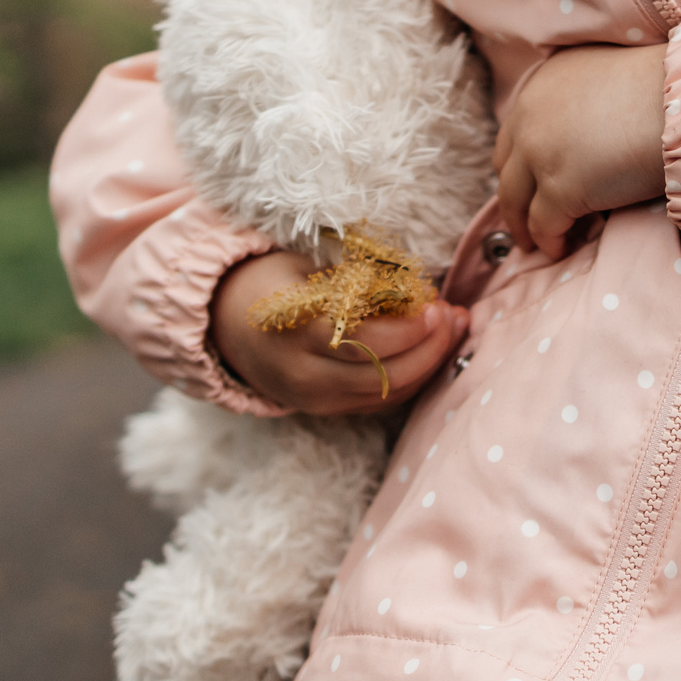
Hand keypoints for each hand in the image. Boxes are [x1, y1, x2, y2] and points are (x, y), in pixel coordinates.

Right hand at [211, 250, 469, 414]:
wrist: (227, 325)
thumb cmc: (276, 285)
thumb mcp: (306, 269)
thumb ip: (357, 282)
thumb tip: (420, 291)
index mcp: (294, 330)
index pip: (362, 339)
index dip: (406, 328)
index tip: (435, 304)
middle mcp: (302, 373)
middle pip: (379, 373)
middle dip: (427, 347)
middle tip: (453, 316)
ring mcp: (313, 398)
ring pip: (384, 392)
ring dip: (427, 363)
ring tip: (451, 329)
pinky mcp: (324, 411)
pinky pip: (378, 402)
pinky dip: (411, 379)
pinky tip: (431, 352)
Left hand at [493, 42, 667, 260]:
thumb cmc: (666, 92)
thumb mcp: (608, 84)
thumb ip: (583, 108)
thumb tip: (584, 145)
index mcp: (543, 83)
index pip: (515, 132)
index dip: (520, 163)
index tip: (529, 184)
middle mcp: (530, 114)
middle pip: (506, 168)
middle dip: (514, 197)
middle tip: (523, 219)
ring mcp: (540, 152)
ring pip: (515, 201)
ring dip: (524, 226)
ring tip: (535, 244)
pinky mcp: (560, 188)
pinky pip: (544, 226)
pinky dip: (550, 242)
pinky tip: (560, 250)